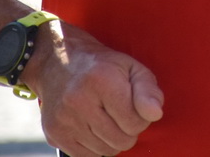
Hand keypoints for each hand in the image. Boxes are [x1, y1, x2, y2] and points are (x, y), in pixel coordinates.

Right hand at [24, 21, 163, 156]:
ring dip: (110, 139)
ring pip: (105, 152)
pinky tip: (91, 126)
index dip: (140, 117)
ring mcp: (64, 119)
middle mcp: (79, 100)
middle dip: (126, 130)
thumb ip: (148, 90)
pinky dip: (94, 146)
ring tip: (104, 118)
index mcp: (102, 80)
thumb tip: (155, 113)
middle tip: (118, 113)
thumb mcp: (131, 67)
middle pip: (121, 141)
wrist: (58, 61)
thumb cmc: (101, 66)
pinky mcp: (55, 134)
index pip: (134, 122)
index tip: (132, 105)